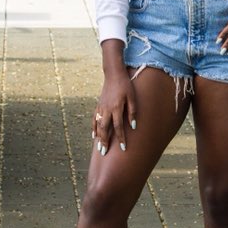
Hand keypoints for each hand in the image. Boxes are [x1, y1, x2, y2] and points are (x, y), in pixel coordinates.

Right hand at [93, 40, 137, 155]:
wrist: (114, 75)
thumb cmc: (125, 86)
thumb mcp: (132, 97)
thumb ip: (132, 112)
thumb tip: (134, 126)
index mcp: (116, 108)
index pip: (118, 127)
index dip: (121, 138)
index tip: (123, 148)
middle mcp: (107, 110)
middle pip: (105, 129)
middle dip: (105, 142)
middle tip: (104, 153)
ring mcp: (101, 108)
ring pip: (98, 125)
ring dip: (99, 137)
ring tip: (99, 148)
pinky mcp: (98, 105)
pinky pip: (95, 119)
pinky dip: (94, 128)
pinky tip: (94, 135)